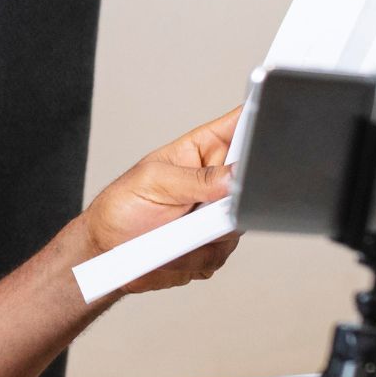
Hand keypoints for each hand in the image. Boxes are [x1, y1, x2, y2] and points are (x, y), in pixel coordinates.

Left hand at [80, 107, 243, 295]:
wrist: (108, 251)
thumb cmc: (122, 205)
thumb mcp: (153, 182)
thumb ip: (196, 179)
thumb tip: (235, 175)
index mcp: (201, 150)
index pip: (241, 126)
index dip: (261, 120)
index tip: (267, 127)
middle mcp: (216, 182)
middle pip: (254, 180)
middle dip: (237, 194)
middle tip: (209, 204)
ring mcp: (218, 216)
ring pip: (240, 224)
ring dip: (207, 233)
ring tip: (173, 231)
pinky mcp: (215, 247)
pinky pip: (222, 253)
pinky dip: (197, 255)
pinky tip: (173, 249)